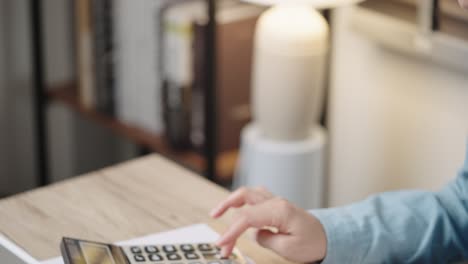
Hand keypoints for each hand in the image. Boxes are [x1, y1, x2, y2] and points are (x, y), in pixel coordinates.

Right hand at [210, 187, 326, 262]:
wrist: (329, 236)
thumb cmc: (313, 242)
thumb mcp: (289, 249)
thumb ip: (266, 239)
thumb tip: (254, 233)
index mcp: (279, 211)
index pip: (247, 218)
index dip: (231, 231)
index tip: (222, 244)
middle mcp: (276, 201)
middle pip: (244, 197)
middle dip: (225, 208)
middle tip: (213, 219)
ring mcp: (276, 201)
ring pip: (248, 193)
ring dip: (231, 201)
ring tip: (218, 212)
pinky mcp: (276, 205)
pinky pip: (255, 196)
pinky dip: (241, 201)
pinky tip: (236, 208)